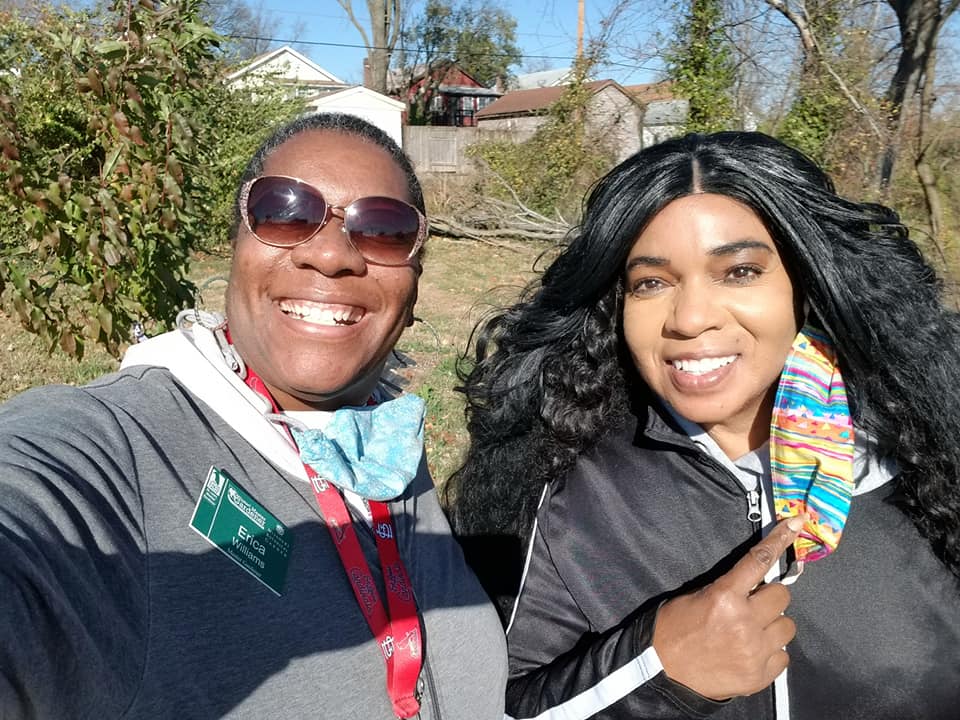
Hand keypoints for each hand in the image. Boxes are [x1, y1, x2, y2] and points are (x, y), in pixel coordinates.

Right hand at [652, 515, 803, 700]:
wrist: (662, 671)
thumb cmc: (674, 629)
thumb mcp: (694, 597)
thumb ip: (728, 587)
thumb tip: (756, 579)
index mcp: (725, 596)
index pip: (759, 561)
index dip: (779, 540)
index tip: (796, 523)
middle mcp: (744, 621)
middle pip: (782, 595)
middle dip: (769, 598)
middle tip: (753, 606)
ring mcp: (755, 650)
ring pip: (788, 627)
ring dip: (773, 626)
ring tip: (752, 633)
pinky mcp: (760, 675)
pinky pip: (784, 656)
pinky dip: (771, 653)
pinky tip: (752, 653)